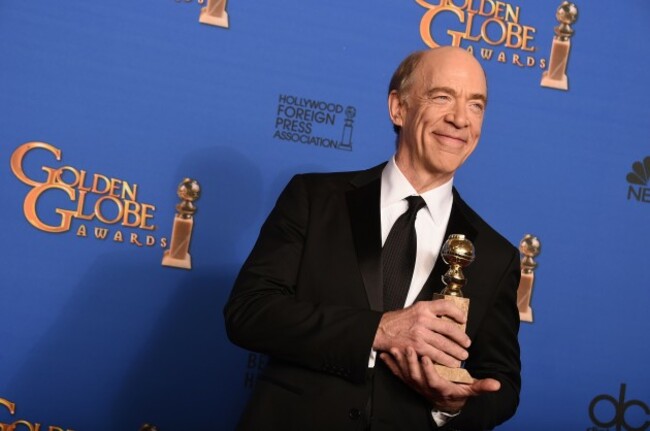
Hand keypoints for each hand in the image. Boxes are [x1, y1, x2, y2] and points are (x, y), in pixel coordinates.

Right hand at [372, 300, 470, 367]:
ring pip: (444, 344)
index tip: (463, 319)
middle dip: (461, 338)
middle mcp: (423, 319)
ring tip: (462, 356)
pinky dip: (445, 360)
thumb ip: (429, 312)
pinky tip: (451, 362)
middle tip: (467, 344)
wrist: (381, 330)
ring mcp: (420, 334)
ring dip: (456, 352)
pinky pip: (436, 355)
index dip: (458, 312)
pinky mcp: (417, 347)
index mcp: (423, 308)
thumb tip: (448, 318)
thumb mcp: (414, 310)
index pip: (446, 306)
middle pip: (449, 329)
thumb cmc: (398, 321)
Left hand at [380, 347, 500, 412]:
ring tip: (396, 348)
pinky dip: (390, 364)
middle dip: (411, 363)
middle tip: (409, 348)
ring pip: (404, 374)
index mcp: (439, 388)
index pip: (432, 380)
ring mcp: (414, 384)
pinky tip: (384, 354)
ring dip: (399, 362)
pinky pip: (397, 373)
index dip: (428, 370)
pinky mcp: (407, 381)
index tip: (427, 358)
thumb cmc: (456, 391)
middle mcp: (424, 387)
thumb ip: (481, 386)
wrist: (443, 402)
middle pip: (415, 376)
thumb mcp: (469, 390)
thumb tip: (496, 385)